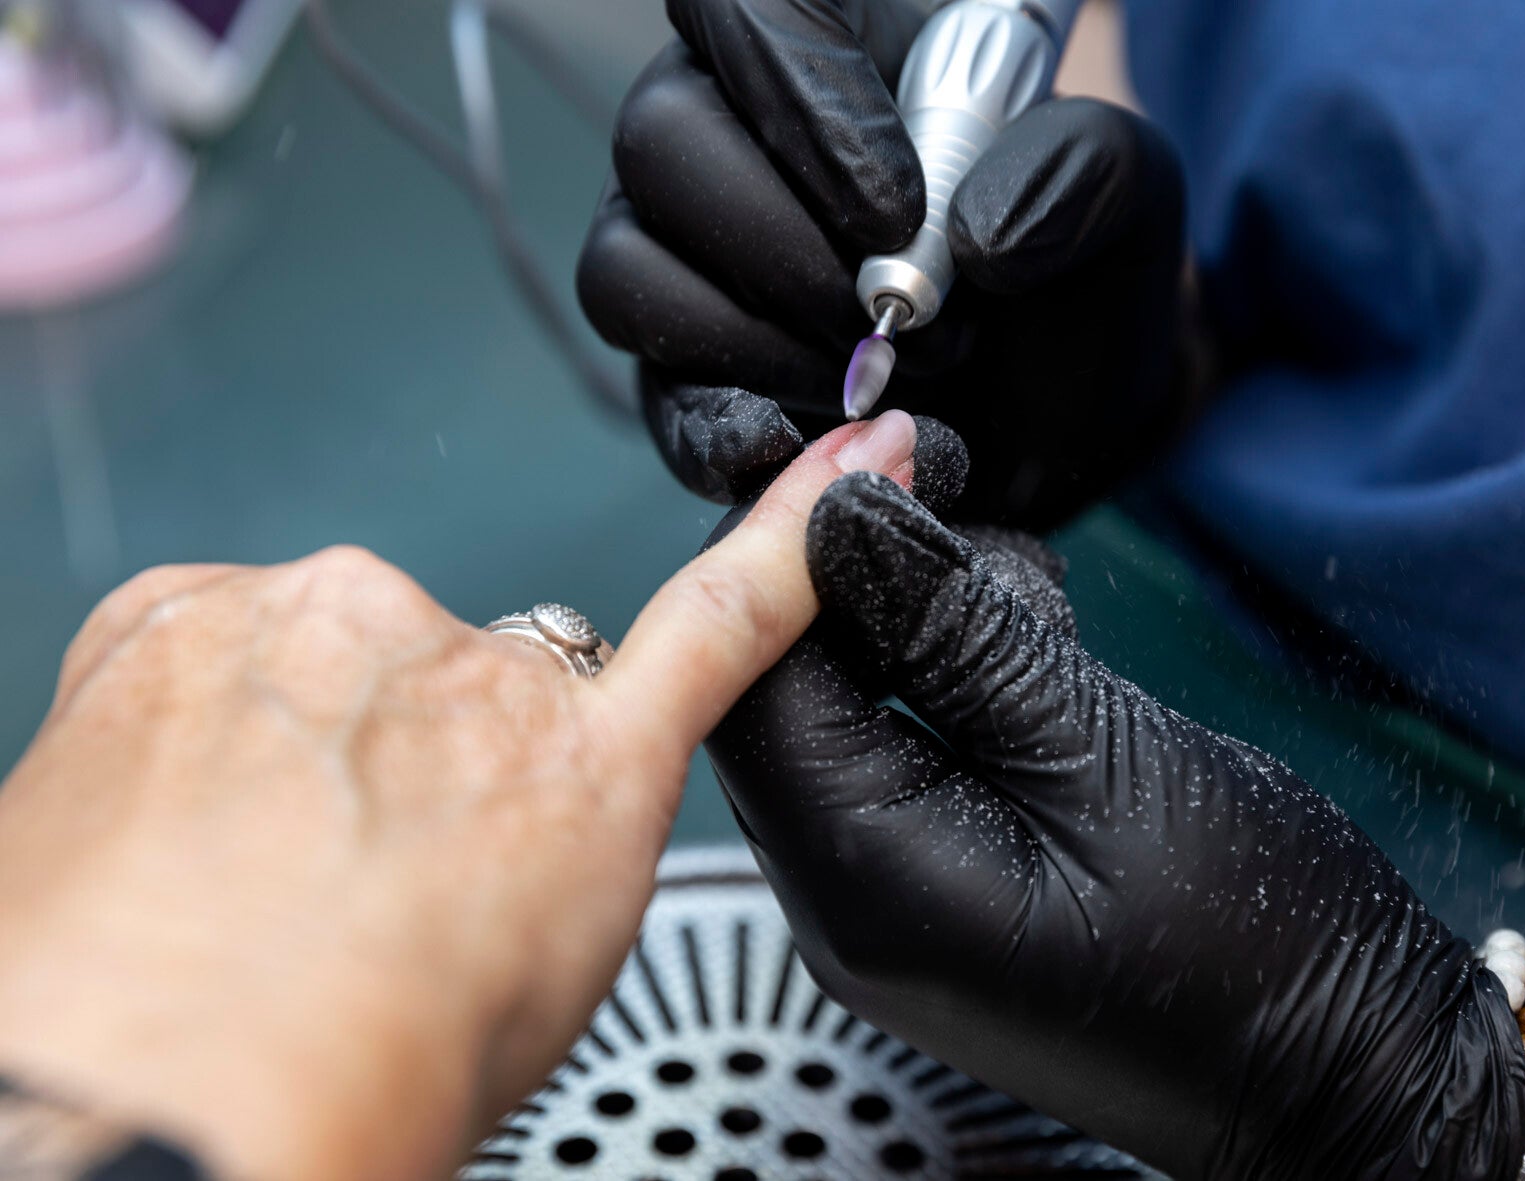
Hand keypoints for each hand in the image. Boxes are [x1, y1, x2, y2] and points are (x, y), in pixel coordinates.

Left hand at [0, 413, 932, 1180]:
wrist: (179, 1089)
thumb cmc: (371, 1063)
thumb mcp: (547, 971)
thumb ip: (551, 857)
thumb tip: (495, 845)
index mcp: (581, 761)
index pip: (719, 619)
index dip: (791, 531)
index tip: (856, 458)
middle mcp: (467, 658)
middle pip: (448, 674)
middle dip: (406, 747)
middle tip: (345, 871)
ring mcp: (325, 622)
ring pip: (316, 659)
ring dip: (290, 737)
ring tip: (241, 870)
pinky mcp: (180, 613)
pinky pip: (200, 643)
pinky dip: (184, 716)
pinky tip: (168, 823)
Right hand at [578, 0, 1189, 527]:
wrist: (1060, 403)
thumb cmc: (1075, 270)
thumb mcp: (1119, 198)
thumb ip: (1077, 173)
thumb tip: (974, 234)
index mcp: (827, 40)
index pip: (743, 8)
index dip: (796, 97)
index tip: (897, 211)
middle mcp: (730, 126)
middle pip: (664, 140)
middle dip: (786, 250)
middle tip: (904, 325)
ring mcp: (690, 249)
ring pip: (628, 267)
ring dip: (750, 340)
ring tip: (873, 390)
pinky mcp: (684, 364)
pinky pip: (648, 385)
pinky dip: (713, 424)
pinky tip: (794, 444)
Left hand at [707, 473, 1524, 1178]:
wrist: (1350, 1076)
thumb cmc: (1251, 946)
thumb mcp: (1101, 750)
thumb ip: (956, 629)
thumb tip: (845, 521)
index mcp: (864, 873)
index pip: (756, 678)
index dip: (796, 548)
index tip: (880, 455)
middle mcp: (850, 896)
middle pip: (795, 688)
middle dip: (869, 577)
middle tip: (953, 490)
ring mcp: (898, 896)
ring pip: (859, 707)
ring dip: (929, 623)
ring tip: (1034, 599)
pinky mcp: (951, 881)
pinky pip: (915, 749)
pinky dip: (962, 677)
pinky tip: (1038, 647)